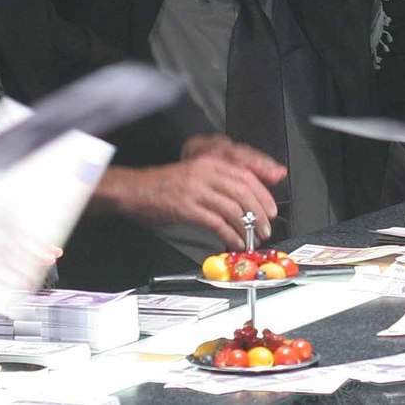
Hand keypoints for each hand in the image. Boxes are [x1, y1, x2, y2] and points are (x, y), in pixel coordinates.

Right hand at [109, 141, 285, 246]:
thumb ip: (220, 182)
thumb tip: (246, 199)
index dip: (263, 195)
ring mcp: (195, 190)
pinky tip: (234, 242)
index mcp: (210, 163)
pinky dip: (229, 235)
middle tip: (266, 227)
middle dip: (259, 212)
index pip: (247, 176)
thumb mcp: (196, 175)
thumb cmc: (164, 185)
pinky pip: (215, 222)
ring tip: (253, 238)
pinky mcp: (186, 208)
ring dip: (247, 226)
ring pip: (232, 208)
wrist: (134, 190)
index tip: (271, 209)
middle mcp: (205, 173)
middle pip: (243, 192)